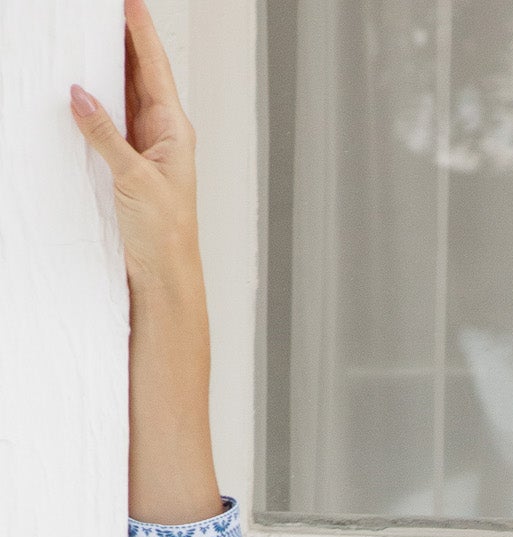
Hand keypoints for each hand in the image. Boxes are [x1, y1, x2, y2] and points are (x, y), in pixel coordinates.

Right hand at [70, 0, 199, 289]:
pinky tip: (85, 90)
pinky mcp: (130, 166)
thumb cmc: (165, 234)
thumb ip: (105, 134)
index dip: (141, 33)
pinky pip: (113, 123)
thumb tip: (81, 95)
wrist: (165, 275)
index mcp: (174, 131)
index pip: (155, 68)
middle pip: (140, 75)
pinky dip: (99, 104)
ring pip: (126, 97)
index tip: (130, 2)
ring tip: (95, 38)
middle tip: (106, 13)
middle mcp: (163, 135)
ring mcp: (146, 149)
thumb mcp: (133, 178)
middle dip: (124, 42)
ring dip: (110, 69)